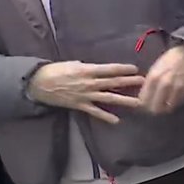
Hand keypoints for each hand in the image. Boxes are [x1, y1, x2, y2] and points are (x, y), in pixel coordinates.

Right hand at [27, 62, 144, 123]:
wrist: (39, 83)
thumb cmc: (55, 70)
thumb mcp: (73, 64)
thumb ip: (88, 67)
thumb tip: (100, 70)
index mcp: (88, 70)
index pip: (110, 69)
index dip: (123, 69)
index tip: (136, 69)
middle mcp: (89, 83)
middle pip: (114, 82)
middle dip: (130, 82)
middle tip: (144, 83)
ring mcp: (86, 95)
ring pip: (109, 97)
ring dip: (124, 100)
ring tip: (138, 103)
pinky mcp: (80, 105)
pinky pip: (95, 112)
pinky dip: (105, 116)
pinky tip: (116, 120)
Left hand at [138, 45, 183, 114]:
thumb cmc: (169, 60)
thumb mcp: (154, 69)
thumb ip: (149, 84)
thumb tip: (143, 99)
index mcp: (153, 78)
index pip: (143, 101)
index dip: (143, 105)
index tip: (145, 105)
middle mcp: (164, 85)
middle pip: (155, 108)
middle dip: (153, 109)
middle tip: (154, 107)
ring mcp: (177, 89)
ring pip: (167, 108)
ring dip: (164, 108)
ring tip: (164, 104)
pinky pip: (178, 104)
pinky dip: (174, 104)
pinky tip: (173, 99)